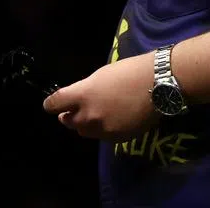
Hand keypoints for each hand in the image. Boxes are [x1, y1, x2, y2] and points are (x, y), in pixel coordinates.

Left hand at [42, 52, 158, 140]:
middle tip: (71, 111)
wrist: (159, 84)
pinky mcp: (118, 138)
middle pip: (69, 121)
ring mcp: (103, 129)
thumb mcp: (102, 75)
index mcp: (83, 95)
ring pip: (85, 131)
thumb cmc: (131, 71)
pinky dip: (104, 129)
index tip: (50, 105)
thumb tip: (80, 98)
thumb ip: (86, 90)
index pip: (55, 103)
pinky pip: (103, 136)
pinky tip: (114, 119)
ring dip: (85, 124)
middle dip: (68, 115)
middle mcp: (88, 115)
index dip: (51, 104)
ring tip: (94, 116)